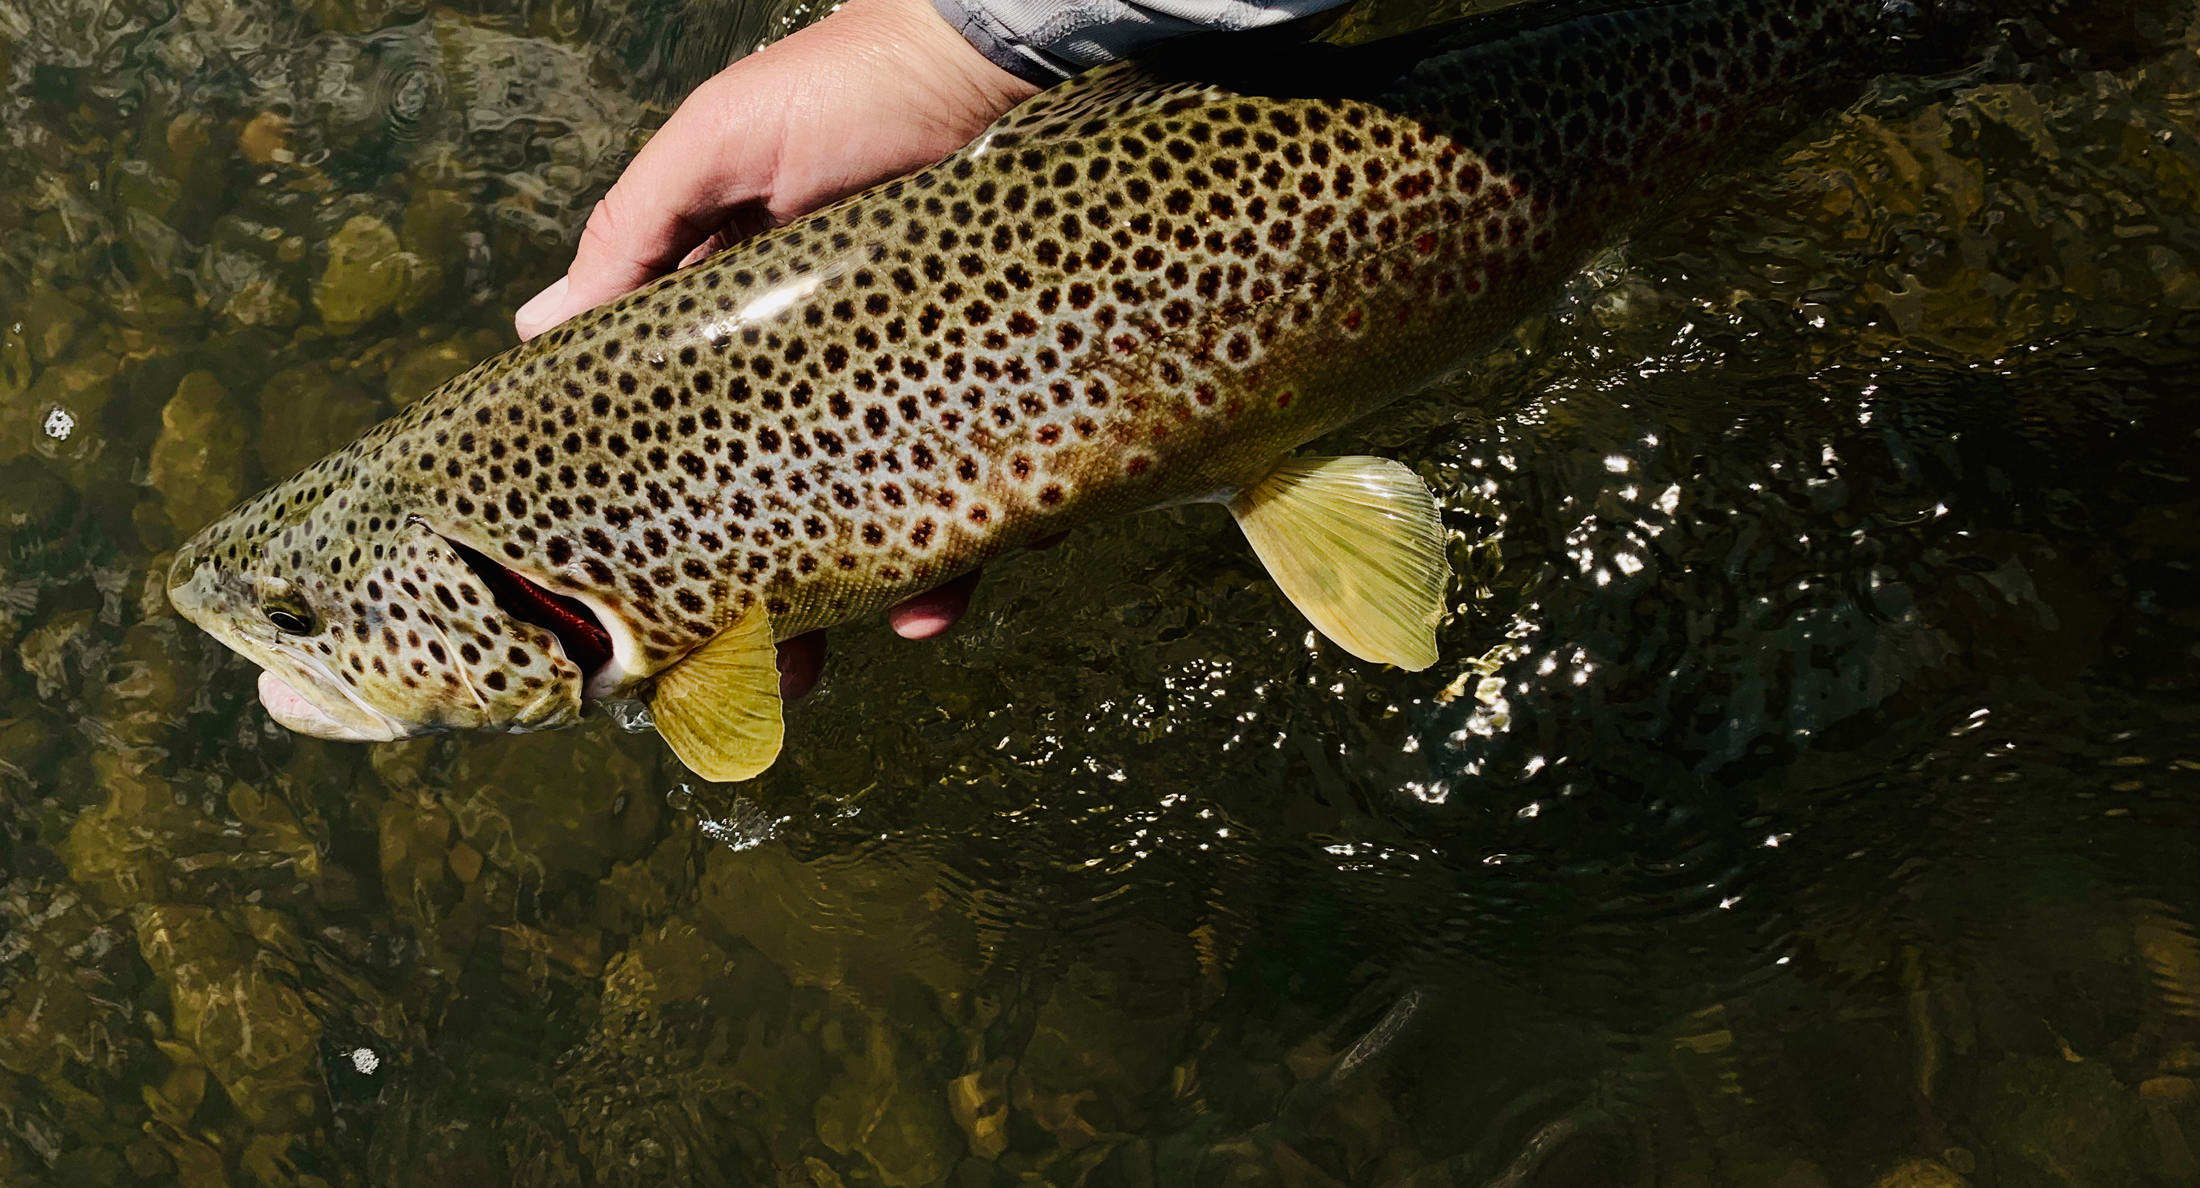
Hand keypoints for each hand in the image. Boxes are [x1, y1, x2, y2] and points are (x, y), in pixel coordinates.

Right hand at [514, 0, 1038, 699]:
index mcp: (749, 319)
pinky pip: (1008, 474)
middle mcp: (834, 362)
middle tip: (782, 672)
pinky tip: (1001, 554)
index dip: (685, 522)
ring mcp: (922, 377)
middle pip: (805, 501)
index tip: (666, 607)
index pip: (700, 441)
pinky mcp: (1009, 378)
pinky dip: (1005, 527)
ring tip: (912, 626)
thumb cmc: (849, 84)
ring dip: (905, 582)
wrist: (1006, 50)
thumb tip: (534, 329)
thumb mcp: (718, 150)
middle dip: (797, 596)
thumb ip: (635, 237)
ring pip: (905, 506)